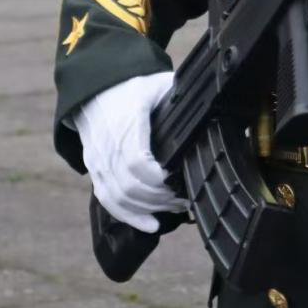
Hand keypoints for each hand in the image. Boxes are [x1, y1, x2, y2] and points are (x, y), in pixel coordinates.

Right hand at [75, 71, 187, 232]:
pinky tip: (150, 224)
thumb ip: (180, 96)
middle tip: (185, 198)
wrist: (94, 87)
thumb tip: (213, 104)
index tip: (178, 178)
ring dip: (148, 209)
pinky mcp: (95, 170)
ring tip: (174, 208)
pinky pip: (107, 200)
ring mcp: (99, 160)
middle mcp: (108, 145)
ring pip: (119, 197)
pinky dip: (128, 216)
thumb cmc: (131, 84)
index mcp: (127, 122)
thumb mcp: (157, 83)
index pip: (137, 160)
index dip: (158, 178)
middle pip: (130, 185)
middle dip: (160, 198)